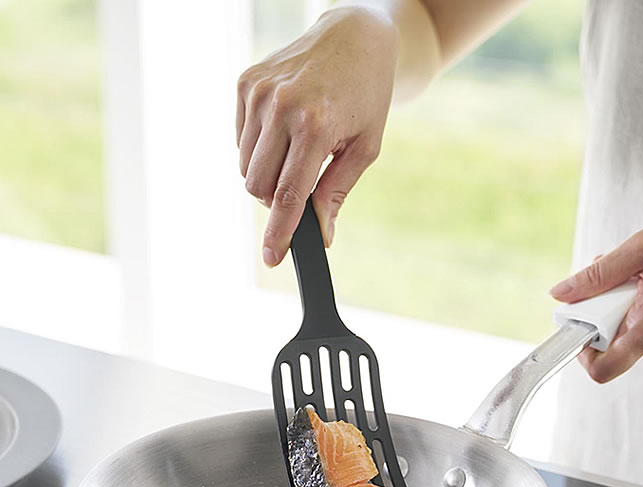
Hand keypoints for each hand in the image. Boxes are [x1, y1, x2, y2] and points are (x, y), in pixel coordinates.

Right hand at [236, 7, 397, 266]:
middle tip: (300, 183)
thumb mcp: (365, 148)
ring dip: (267, 174)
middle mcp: (280, 107)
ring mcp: (258, 93)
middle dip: (276, 199)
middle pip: (258, 186)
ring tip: (296, 151)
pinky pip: (240, 141)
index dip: (280, 232)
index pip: (289, 195)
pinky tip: (283, 131)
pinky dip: (259, 149)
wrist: (353, 36)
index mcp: (315, 126)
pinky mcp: (245, 84)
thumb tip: (322, 235)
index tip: (272, 258)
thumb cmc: (366, 95)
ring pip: (246, 167)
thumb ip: (337, 193)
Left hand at [550, 212, 642, 381]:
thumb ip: (594, 277)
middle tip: (619, 288)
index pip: (603, 369)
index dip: (584, 355)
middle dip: (609, 317)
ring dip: (629, 314)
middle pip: (617, 348)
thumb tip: (562, 293)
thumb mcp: (637, 249)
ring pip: (636, 340)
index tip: (581, 333)